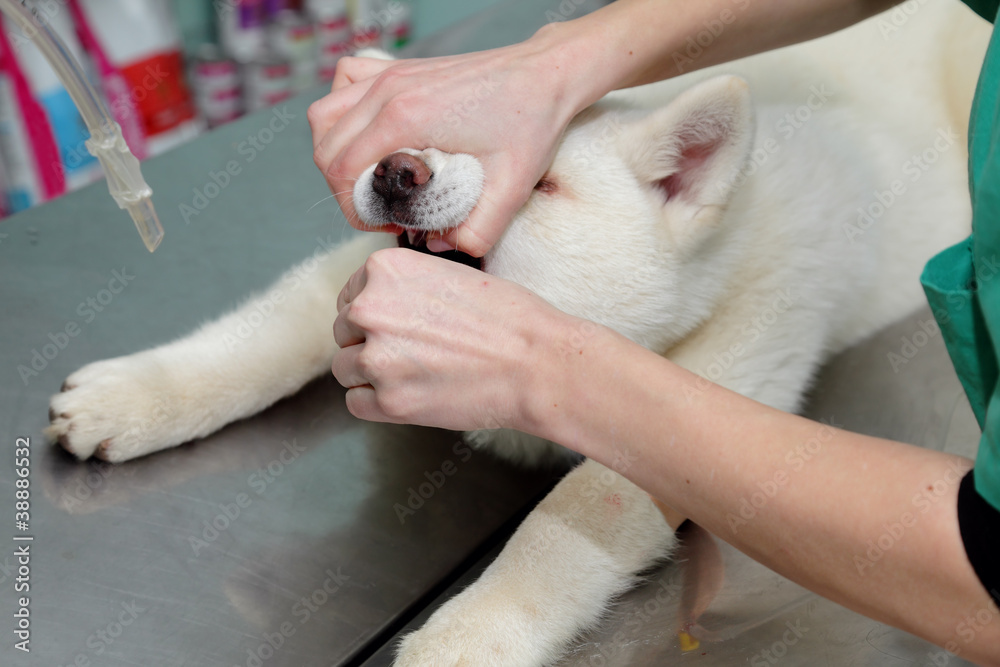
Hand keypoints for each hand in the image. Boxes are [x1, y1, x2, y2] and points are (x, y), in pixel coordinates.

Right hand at [308, 28, 585, 256]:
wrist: (546, 75)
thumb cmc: (529, 124)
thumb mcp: (510, 189)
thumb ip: (475, 232)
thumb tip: (439, 248)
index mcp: (406, 118)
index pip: (343, 171)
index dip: (356, 209)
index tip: (389, 222)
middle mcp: (388, 90)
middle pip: (326, 148)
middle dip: (345, 190)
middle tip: (385, 207)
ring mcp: (390, 74)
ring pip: (324, 115)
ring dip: (335, 153)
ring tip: (372, 176)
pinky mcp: (398, 68)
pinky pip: (344, 82)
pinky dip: (342, 110)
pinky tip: (369, 133)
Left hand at [332, 248, 565, 429]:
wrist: (537, 362)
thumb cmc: (508, 318)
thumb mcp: (449, 274)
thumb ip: (403, 286)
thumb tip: (374, 306)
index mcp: (385, 269)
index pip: (350, 295)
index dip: (375, 314)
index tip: (401, 325)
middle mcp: (370, 308)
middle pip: (344, 332)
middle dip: (371, 342)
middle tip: (415, 351)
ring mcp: (376, 357)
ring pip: (346, 369)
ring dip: (373, 375)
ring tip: (418, 373)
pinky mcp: (388, 402)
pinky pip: (356, 404)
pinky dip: (378, 404)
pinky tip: (413, 394)